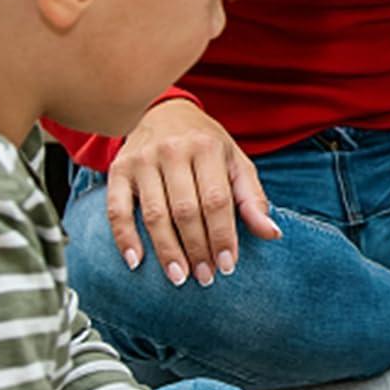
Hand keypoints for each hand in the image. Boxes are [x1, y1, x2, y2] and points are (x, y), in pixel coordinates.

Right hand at [107, 99, 278, 286]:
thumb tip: (272, 234)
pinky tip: (136, 262)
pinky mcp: (118, 170)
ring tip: (179, 277)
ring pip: (154, 214)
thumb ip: (253, 199)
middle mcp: (173, 152)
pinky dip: (125, 238)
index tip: (227, 265)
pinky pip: (118, 210)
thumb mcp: (236, 162)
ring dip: (167, 250)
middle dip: (197, 248)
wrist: (165, 112)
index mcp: (207, 148)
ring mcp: (142, 161)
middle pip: (186, 210)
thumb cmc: (207, 145)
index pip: (217, 200)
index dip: (222, 235)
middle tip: (205, 277)